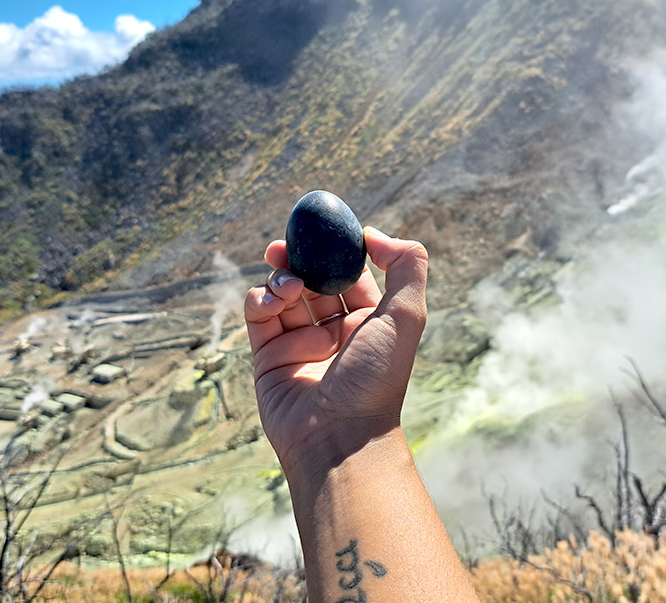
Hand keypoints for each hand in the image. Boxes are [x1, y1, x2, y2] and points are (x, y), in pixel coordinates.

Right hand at [244, 227, 428, 475]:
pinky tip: (271, 303)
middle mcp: (334, 332)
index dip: (335, 249)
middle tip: (283, 245)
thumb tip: (374, 234)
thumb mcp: (407, 315)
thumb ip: (406, 266)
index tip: (322, 229)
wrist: (338, 437)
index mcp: (369, 322)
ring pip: (282, 293)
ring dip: (281, 279)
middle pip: (311, 279)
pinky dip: (260, 300)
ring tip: (289, 287)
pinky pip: (258, 316)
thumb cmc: (376, 378)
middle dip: (298, 258)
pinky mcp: (267, 358)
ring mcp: (299, 344)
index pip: (348, 273)